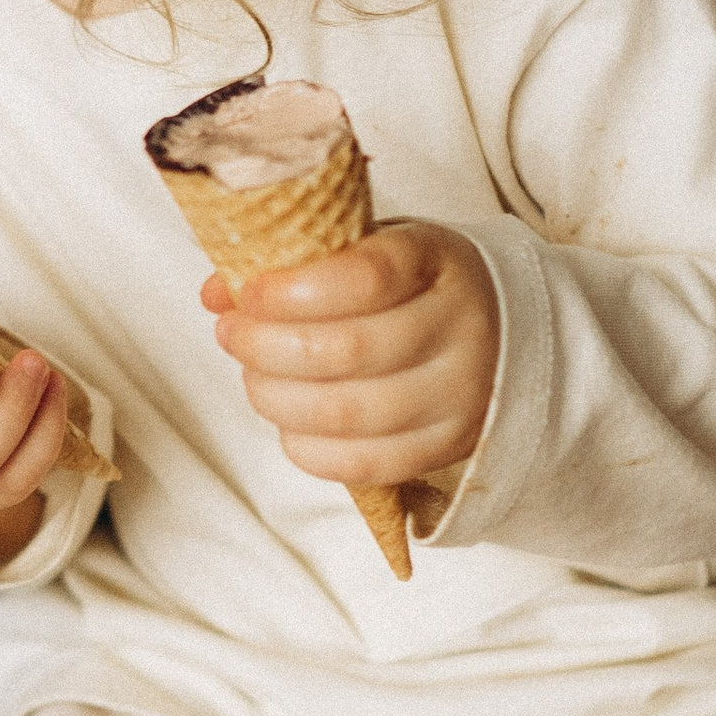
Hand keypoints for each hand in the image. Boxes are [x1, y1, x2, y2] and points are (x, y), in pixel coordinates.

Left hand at [207, 220, 498, 495]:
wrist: (499, 331)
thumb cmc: (410, 285)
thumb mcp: (363, 251)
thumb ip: (295, 265)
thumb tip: (216, 293)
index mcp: (436, 261)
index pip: (366, 277)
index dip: (292, 292)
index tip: (248, 294)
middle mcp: (460, 327)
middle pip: (347, 350)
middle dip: (266, 347)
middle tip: (232, 335)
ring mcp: (459, 394)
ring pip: (347, 412)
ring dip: (276, 398)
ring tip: (254, 377)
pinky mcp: (447, 446)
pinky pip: (362, 463)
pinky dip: (306, 447)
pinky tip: (288, 423)